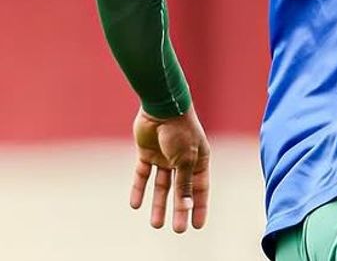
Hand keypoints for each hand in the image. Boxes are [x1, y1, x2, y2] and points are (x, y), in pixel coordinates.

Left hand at [130, 106, 210, 232]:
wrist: (162, 108)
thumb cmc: (181, 132)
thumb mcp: (185, 160)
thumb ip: (184, 183)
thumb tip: (187, 206)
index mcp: (198, 160)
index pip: (200, 188)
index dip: (199, 206)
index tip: (197, 226)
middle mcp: (182, 160)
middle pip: (180, 190)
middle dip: (179, 210)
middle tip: (177, 229)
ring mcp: (164, 157)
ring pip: (162, 186)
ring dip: (159, 204)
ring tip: (156, 224)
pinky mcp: (147, 154)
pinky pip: (143, 175)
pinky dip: (139, 189)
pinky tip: (135, 205)